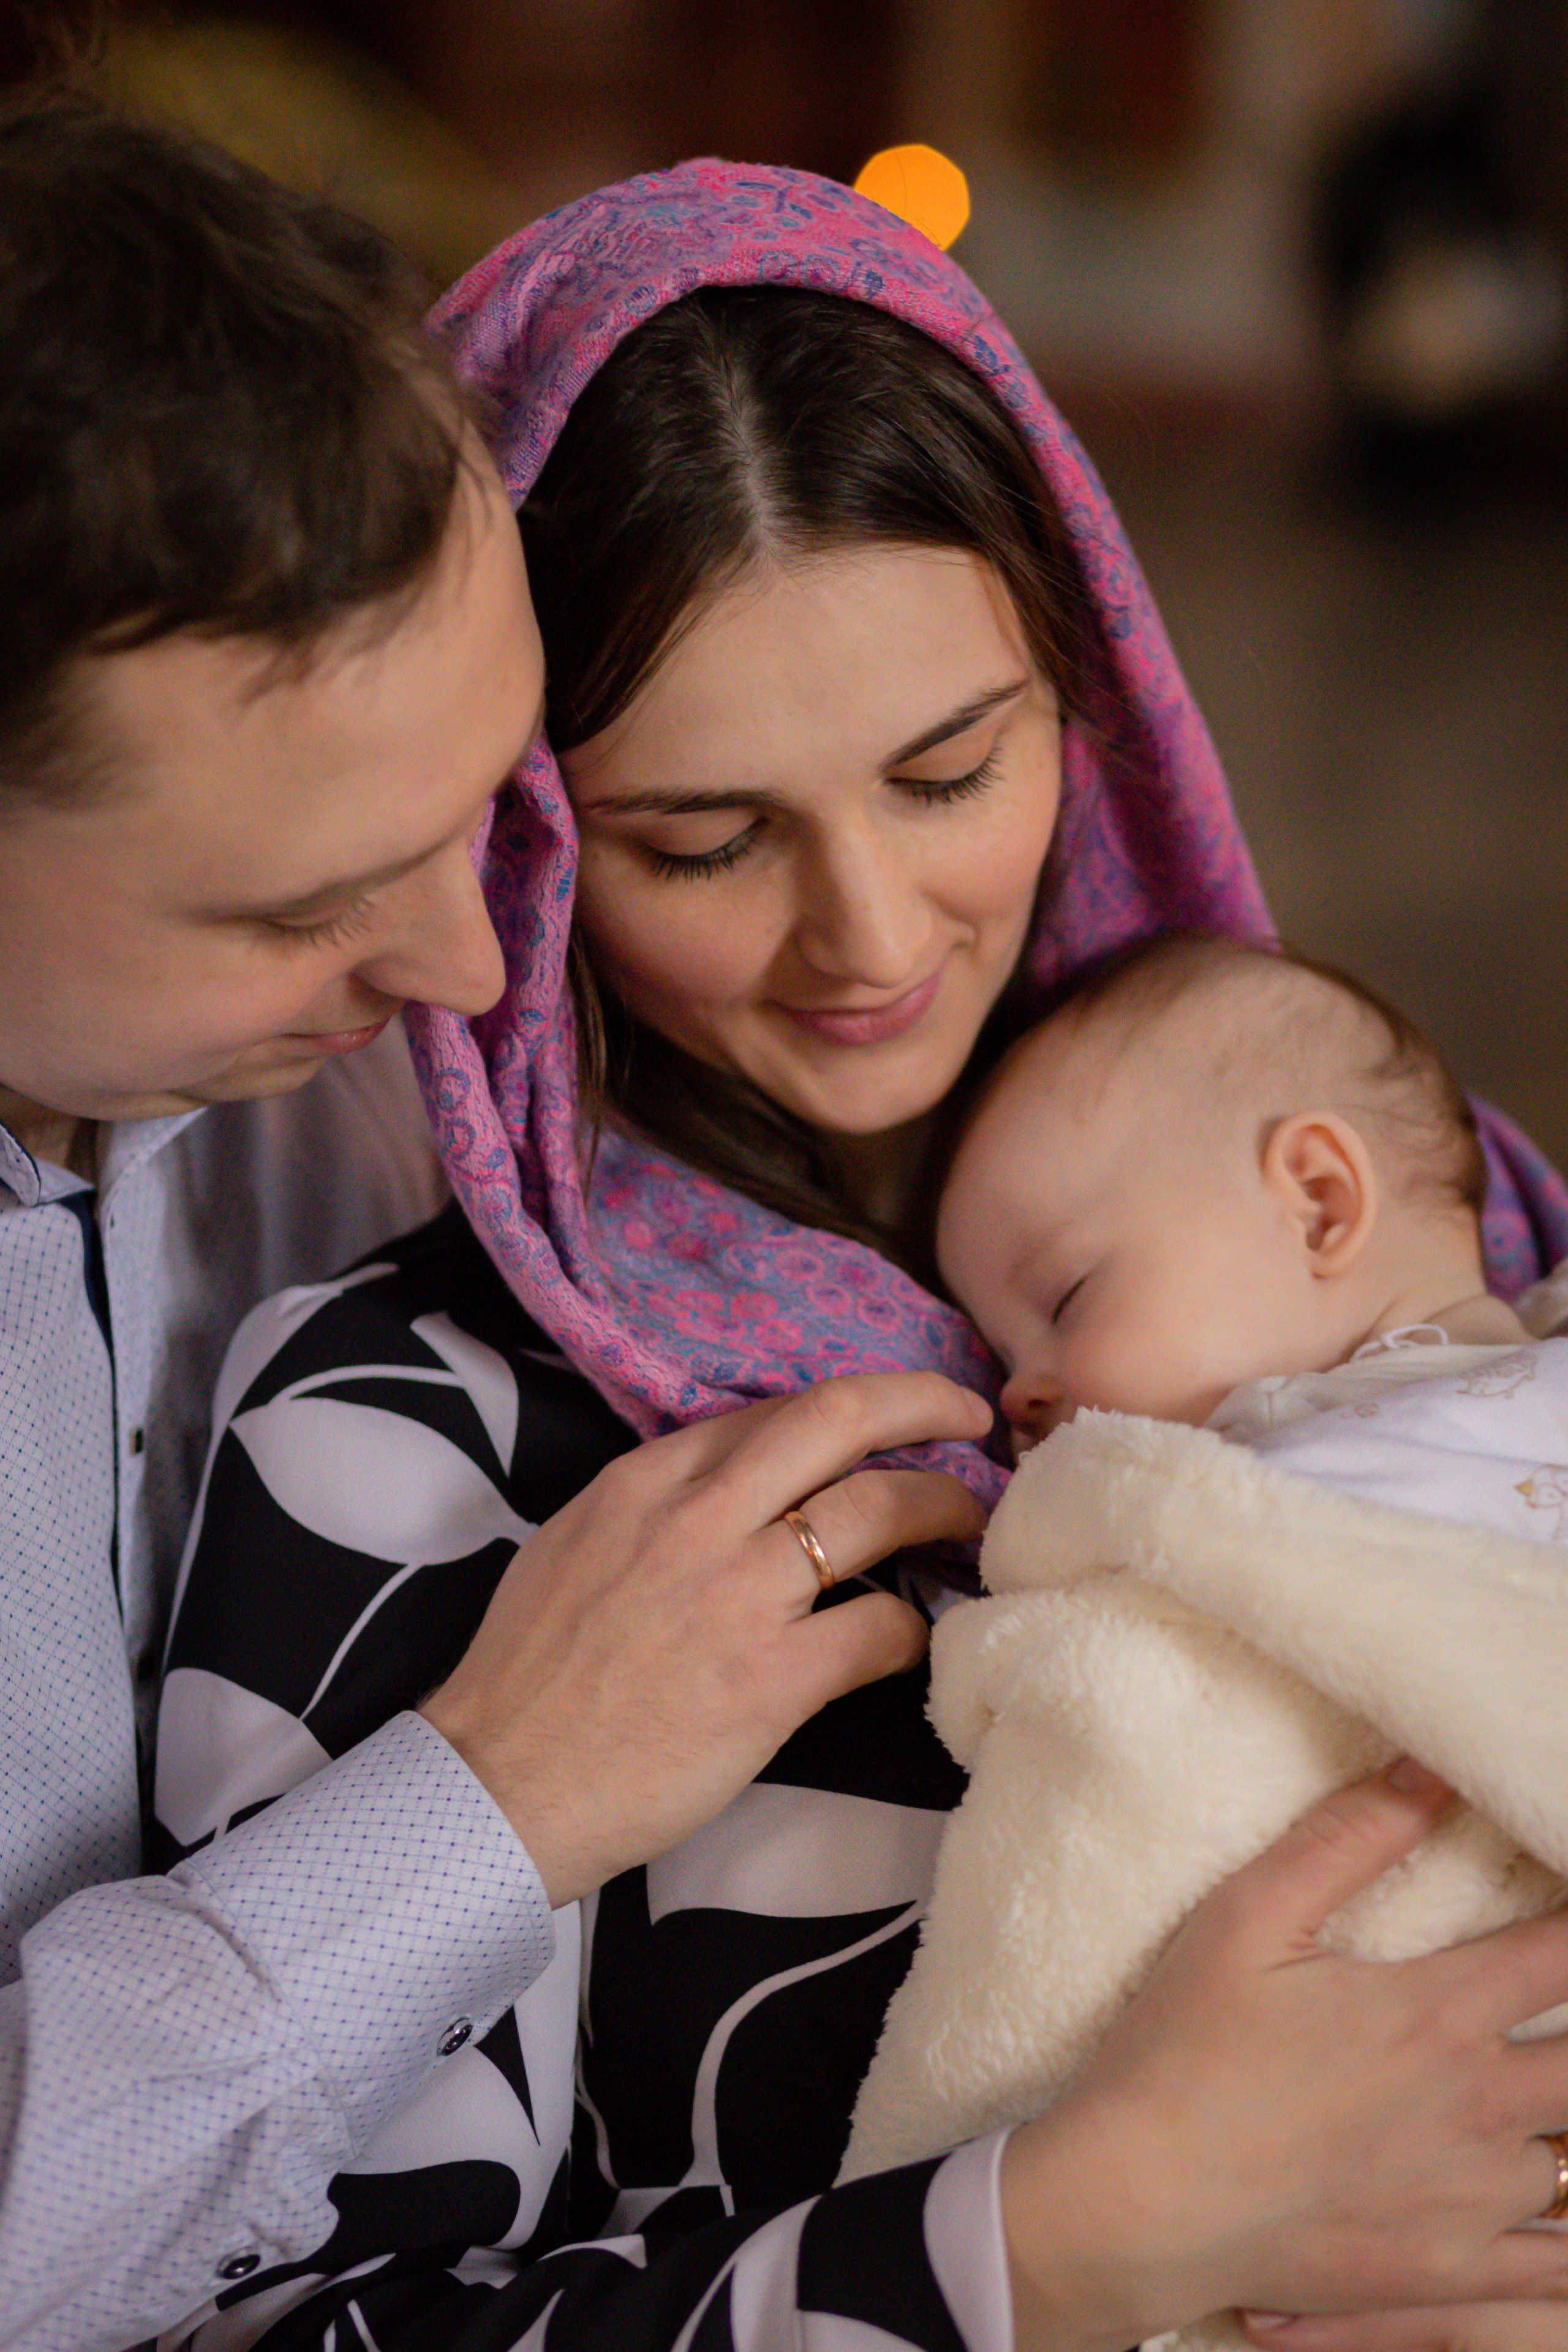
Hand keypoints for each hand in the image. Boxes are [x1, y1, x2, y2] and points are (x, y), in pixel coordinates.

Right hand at [421, 1371, 990, 1902]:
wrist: (499, 1783)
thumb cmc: (527, 1677)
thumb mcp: (574, 1545)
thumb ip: (651, 1505)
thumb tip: (723, 1489)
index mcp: (646, 1482)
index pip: (773, 1411)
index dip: (848, 1405)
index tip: (886, 1416)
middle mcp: (700, 1518)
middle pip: (838, 1420)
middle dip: (923, 1403)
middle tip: (971, 1419)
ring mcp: (740, 1595)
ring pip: (878, 1509)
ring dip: (941, 1506)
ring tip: (970, 1522)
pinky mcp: (773, 1680)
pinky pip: (880, 1628)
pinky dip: (914, 1626)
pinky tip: (916, 1638)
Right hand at [1000, 1764, 1567, 2351]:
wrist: (1138, 2207)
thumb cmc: (1184, 2054)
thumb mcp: (1248, 1918)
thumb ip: (1348, 1838)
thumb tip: (1430, 1770)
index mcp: (1438, 2014)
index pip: (1566, 1952)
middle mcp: (1478, 2109)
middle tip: (1558, 2001)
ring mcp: (1472, 2203)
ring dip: (1566, 2123)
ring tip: (1544, 2095)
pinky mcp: (1451, 2274)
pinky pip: (1558, 2271)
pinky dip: (1567, 2235)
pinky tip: (1553, 2209)